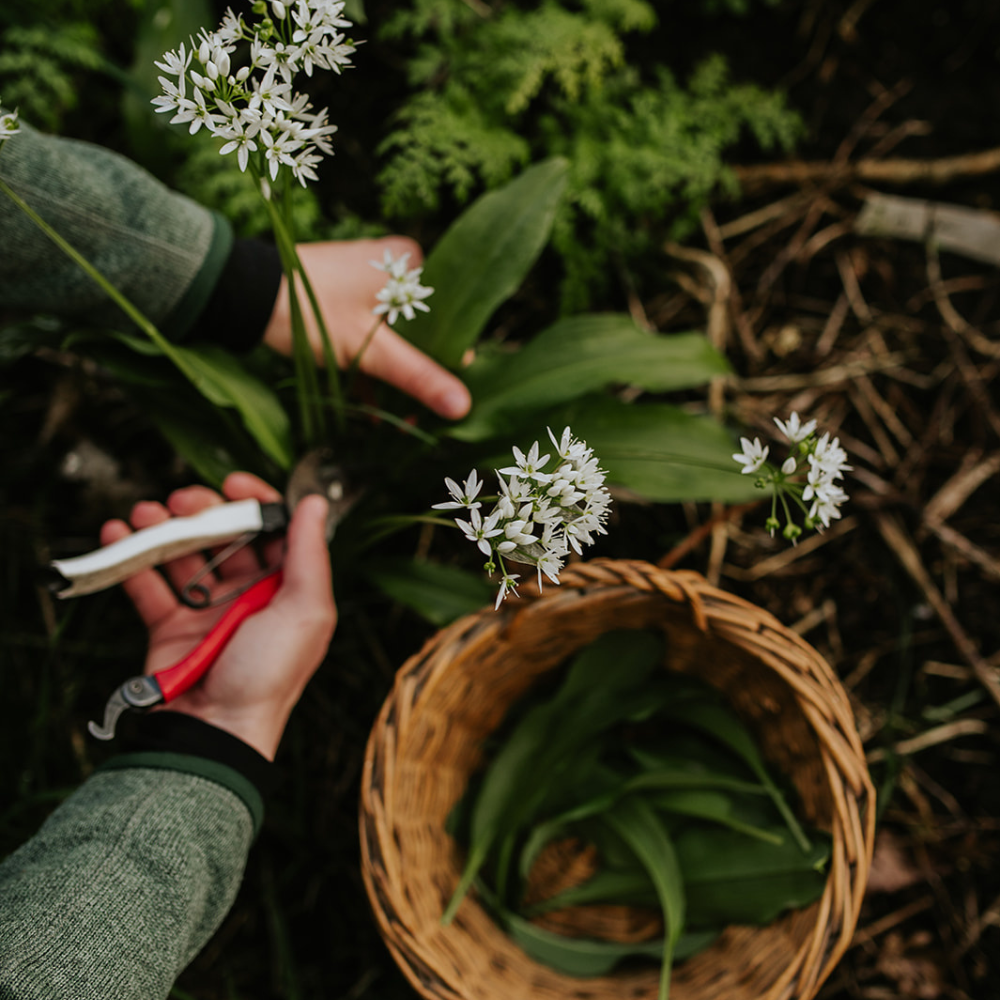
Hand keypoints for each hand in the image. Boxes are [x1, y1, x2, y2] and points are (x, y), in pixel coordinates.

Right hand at [100, 473, 335, 759]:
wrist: (216, 732)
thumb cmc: (269, 675)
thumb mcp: (305, 612)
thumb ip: (309, 553)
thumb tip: (314, 501)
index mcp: (287, 588)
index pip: (273, 530)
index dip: (254, 501)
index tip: (231, 482)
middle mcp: (249, 595)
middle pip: (223, 536)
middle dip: (201, 512)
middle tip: (181, 502)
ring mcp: (207, 611)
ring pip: (182, 555)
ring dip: (161, 529)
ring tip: (142, 515)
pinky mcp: (170, 628)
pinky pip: (147, 584)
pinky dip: (129, 560)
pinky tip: (116, 536)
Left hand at [262, 236, 471, 419]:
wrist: (245, 294)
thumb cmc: (311, 310)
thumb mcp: (370, 349)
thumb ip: (416, 376)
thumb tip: (463, 407)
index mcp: (413, 265)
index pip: (449, 320)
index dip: (449, 363)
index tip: (444, 402)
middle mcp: (396, 268)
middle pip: (423, 333)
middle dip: (419, 376)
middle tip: (417, 419)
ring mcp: (370, 283)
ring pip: (398, 339)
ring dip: (395, 378)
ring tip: (397, 422)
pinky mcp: (347, 299)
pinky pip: (374, 337)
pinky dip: (374, 369)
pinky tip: (374, 410)